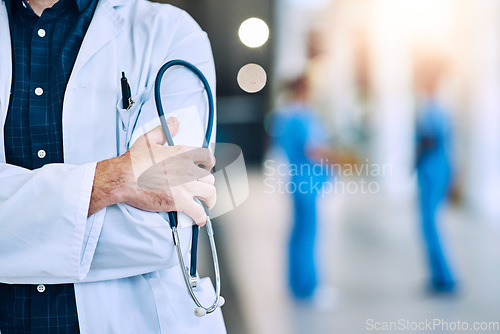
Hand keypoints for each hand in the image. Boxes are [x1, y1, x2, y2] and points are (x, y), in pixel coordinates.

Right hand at [89, 117, 215, 225]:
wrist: (124, 178)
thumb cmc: (133, 161)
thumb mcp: (149, 140)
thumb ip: (164, 130)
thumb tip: (174, 121)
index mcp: (183, 153)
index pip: (207, 157)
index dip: (208, 165)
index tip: (205, 169)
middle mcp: (188, 169)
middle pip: (209, 178)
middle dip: (207, 184)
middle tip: (203, 189)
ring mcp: (186, 186)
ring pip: (209, 194)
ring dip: (209, 200)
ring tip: (206, 204)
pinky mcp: (180, 202)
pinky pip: (199, 211)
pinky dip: (201, 217)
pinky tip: (199, 220)